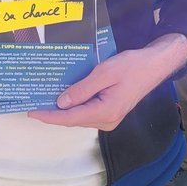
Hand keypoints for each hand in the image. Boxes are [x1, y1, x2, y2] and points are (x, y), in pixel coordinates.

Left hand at [28, 33, 186, 130]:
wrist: (154, 65)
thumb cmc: (132, 66)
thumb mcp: (104, 73)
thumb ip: (82, 89)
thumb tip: (61, 102)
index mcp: (106, 112)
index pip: (70, 118)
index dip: (49, 116)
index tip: (32, 112)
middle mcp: (107, 120)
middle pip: (73, 120)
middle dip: (53, 113)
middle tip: (34, 103)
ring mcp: (110, 118)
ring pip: (80, 116)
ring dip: (63, 110)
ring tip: (44, 100)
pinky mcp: (111, 112)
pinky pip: (88, 111)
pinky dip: (75, 106)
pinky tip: (64, 97)